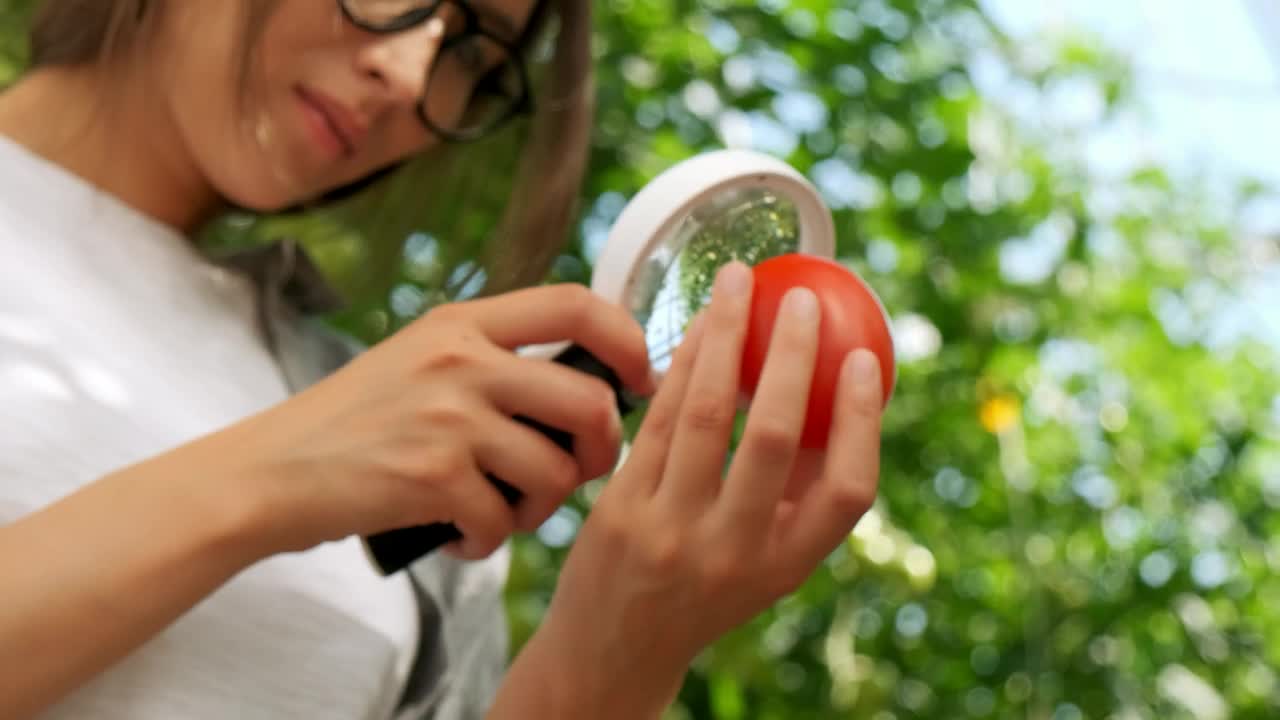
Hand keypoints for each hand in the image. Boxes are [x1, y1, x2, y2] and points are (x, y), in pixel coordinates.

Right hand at [226, 284, 653, 558]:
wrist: (269, 471)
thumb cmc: (352, 423)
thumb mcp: (420, 361)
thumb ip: (491, 361)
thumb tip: (585, 391)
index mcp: (462, 323)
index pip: (576, 305)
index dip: (628, 340)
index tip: (640, 379)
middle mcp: (460, 360)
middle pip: (588, 402)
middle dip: (601, 450)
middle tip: (580, 472)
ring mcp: (447, 416)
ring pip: (554, 471)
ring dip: (542, 508)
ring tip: (506, 513)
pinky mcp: (431, 474)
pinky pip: (502, 519)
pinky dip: (490, 542)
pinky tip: (463, 537)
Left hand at [522, 262, 883, 711]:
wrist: (614, 648)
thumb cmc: (706, 585)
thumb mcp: (765, 559)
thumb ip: (795, 490)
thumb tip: (827, 388)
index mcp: (786, 566)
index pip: (847, 493)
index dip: (863, 422)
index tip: (862, 360)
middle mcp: (733, 553)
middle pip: (774, 440)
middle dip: (792, 359)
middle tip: (800, 300)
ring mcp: (670, 531)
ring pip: (704, 415)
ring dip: (724, 338)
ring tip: (737, 283)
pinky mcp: (619, 510)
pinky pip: (658, 419)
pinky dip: (681, 366)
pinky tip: (696, 328)